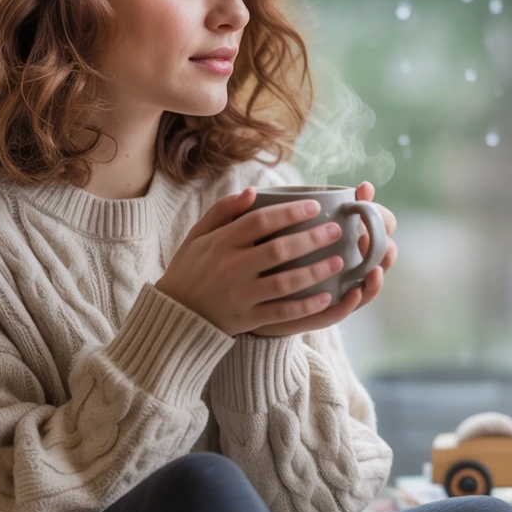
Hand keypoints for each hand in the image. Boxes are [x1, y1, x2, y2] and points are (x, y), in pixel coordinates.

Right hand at [154, 186, 389, 336]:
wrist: (173, 315)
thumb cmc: (189, 270)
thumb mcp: (197, 236)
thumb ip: (222, 211)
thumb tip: (252, 192)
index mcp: (221, 243)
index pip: (261, 221)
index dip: (290, 212)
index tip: (314, 206)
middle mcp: (231, 267)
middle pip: (279, 249)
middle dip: (311, 239)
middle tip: (336, 231)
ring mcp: (240, 295)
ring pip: (285, 282)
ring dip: (315, 271)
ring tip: (338, 261)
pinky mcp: (246, 319)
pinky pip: (281, 312)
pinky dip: (304, 305)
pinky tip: (325, 297)